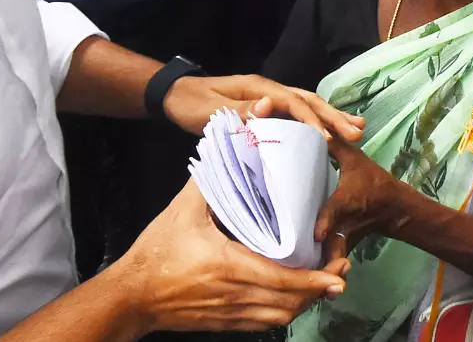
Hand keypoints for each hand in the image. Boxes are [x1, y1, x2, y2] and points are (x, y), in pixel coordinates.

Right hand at [111, 180, 350, 332]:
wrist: (132, 295)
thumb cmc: (156, 251)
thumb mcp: (181, 211)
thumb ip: (207, 180)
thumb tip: (227, 148)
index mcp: (230, 266)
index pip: (284, 279)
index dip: (316, 279)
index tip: (339, 270)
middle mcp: (236, 295)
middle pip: (291, 302)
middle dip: (321, 289)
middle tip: (340, 269)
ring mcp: (232, 313)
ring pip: (281, 316)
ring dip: (306, 302)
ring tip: (324, 282)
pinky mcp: (226, 324)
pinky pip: (265, 323)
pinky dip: (284, 311)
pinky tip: (292, 296)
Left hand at [163, 74, 363, 142]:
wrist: (174, 96)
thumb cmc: (190, 104)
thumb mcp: (209, 110)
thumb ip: (239, 110)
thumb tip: (270, 107)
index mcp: (258, 89)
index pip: (293, 102)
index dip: (311, 120)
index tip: (328, 139)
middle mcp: (268, 90)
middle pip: (308, 100)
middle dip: (333, 116)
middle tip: (359, 131)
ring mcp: (268, 98)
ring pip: (306, 105)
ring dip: (330, 117)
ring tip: (355, 130)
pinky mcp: (265, 108)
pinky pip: (296, 115)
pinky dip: (314, 123)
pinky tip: (327, 136)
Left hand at [315, 134, 400, 261]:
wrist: (395, 209)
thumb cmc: (374, 182)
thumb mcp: (356, 160)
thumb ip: (334, 144)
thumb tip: (310, 123)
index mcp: (348, 201)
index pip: (336, 210)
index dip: (327, 222)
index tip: (317, 235)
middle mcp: (345, 224)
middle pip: (334, 247)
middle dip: (325, 261)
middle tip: (304, 269)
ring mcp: (345, 240)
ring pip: (333, 260)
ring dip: (323, 270)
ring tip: (304, 282)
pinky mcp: (342, 248)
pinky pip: (330, 261)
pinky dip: (322, 269)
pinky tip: (303, 273)